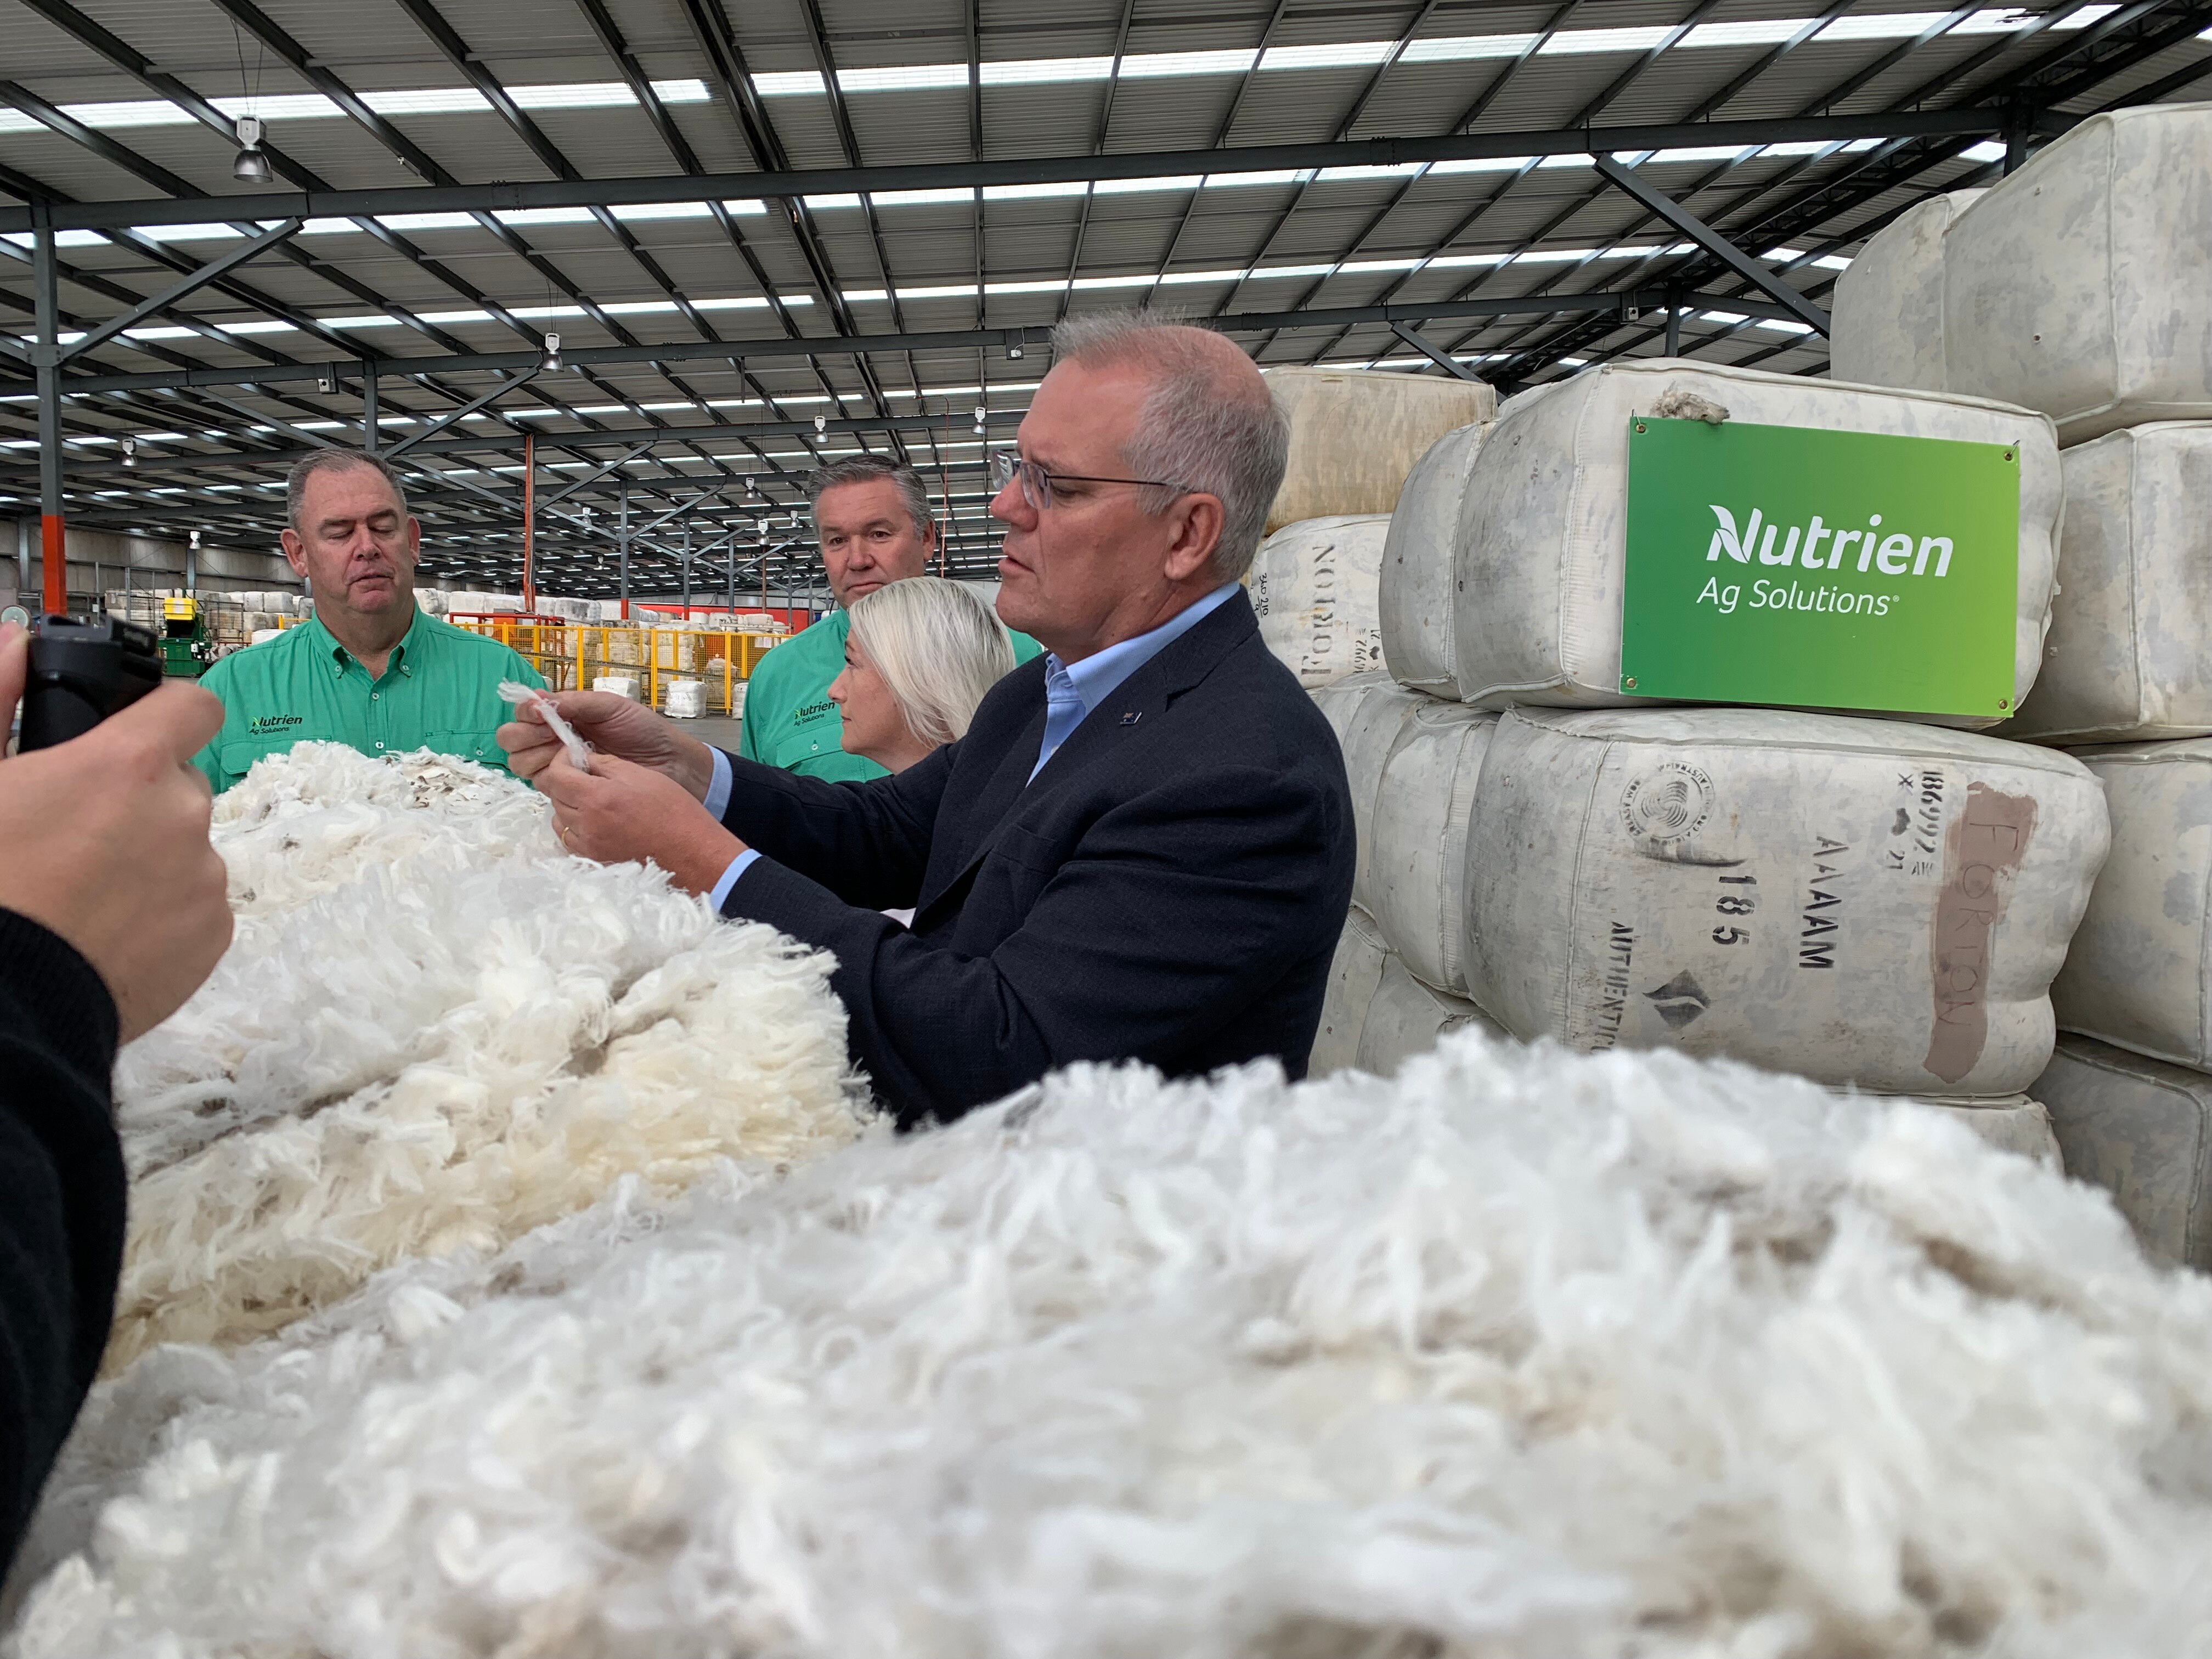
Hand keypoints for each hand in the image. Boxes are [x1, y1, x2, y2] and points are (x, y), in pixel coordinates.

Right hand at [0, 623, 232, 1040]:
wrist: (6, 998)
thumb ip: (1, 697)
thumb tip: (16, 640)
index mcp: (129, 765)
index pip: (192, 705)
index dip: (168, 712)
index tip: (146, 727)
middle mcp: (183, 814)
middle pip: (179, 783)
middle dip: (140, 798)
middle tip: (78, 833)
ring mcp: (205, 877)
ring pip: (186, 846)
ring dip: (149, 857)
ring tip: (83, 891)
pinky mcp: (214, 934)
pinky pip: (196, 904)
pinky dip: (162, 911)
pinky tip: (107, 929)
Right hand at [497, 690, 715, 798]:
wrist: (669, 763)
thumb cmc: (643, 730)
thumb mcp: (610, 707)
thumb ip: (574, 702)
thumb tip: (537, 699)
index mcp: (560, 715)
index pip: (522, 713)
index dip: (525, 713)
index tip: (541, 715)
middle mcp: (551, 740)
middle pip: (511, 740)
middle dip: (525, 737)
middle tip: (553, 737)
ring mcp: (557, 766)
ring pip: (521, 764)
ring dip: (537, 757)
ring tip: (569, 754)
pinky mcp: (568, 790)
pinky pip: (543, 786)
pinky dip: (553, 777)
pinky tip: (577, 772)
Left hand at [535, 748, 748, 896]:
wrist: (692, 853)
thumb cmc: (674, 811)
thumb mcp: (640, 775)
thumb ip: (605, 764)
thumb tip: (583, 760)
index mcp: (596, 798)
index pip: (555, 775)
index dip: (561, 761)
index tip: (574, 756)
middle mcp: (586, 825)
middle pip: (555, 798)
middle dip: (566, 782)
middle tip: (586, 776)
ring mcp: (589, 847)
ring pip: (560, 821)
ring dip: (568, 807)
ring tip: (592, 800)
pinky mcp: (596, 861)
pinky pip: (571, 841)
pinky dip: (576, 828)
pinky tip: (596, 822)